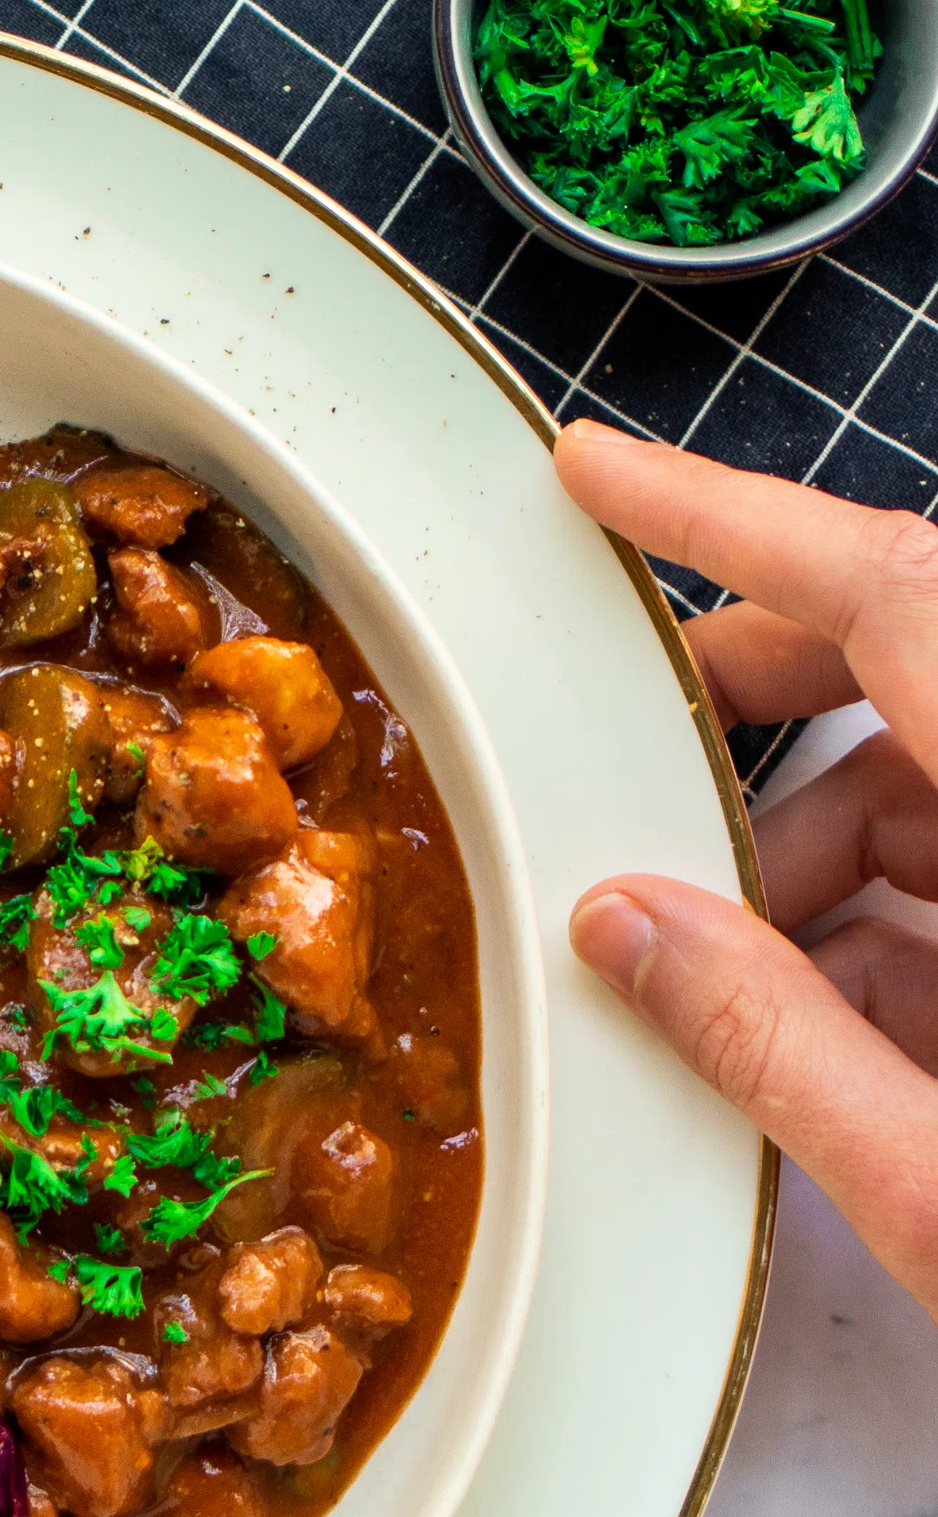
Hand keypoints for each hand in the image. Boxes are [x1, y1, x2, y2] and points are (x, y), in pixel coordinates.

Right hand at [560, 422, 937, 1317]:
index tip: (609, 473)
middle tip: (631, 786)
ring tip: (731, 989)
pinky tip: (840, 1043)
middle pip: (920, 672)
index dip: (735, 516)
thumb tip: (629, 929)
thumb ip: (772, 1043)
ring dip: (828, 866)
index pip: (897, 593)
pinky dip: (907, 940)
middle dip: (763, 724)